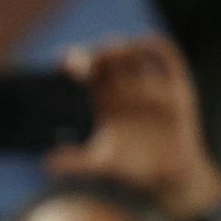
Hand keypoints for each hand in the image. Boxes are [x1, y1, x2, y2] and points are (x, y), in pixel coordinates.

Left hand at [43, 35, 220, 220]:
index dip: (72, 64)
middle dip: (94, 55)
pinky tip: (141, 44)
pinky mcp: (174, 86)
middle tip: (82, 61)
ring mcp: (147, 85)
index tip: (62, 64)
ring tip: (109, 51)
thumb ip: (76, 162)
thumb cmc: (130, 167)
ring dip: (120, 48)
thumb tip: (47, 162)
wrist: (168, 177)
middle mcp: (122, 88)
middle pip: (105, 60)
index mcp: (100, 101)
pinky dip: (155, 47)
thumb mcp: (101, 164)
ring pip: (132, 55)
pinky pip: (167, 59)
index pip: (83, 74)